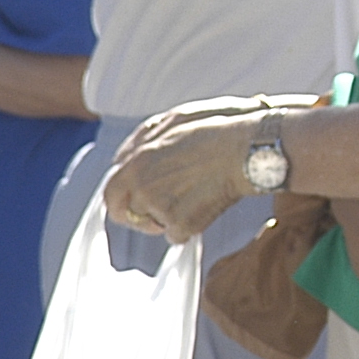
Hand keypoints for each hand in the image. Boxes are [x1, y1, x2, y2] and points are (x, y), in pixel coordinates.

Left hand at [105, 100, 274, 241]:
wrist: (248, 152)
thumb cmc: (216, 131)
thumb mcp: (172, 122)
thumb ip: (140, 141)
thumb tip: (120, 158)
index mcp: (135, 164)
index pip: (110, 194)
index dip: (120, 203)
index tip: (132, 205)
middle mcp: (142, 188)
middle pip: (130, 215)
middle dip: (143, 217)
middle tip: (165, 211)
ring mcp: (160, 207)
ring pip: (155, 225)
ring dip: (170, 219)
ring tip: (197, 197)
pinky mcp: (181, 224)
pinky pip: (177, 236)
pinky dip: (191, 227)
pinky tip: (208, 206)